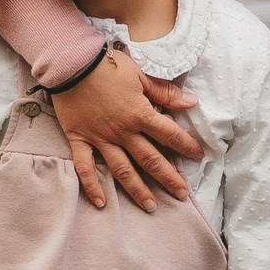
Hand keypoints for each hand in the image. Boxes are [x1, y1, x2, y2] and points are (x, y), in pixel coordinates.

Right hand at [50, 47, 202, 211]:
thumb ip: (165, 93)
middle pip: (150, 160)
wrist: (71, 63)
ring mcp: (100, 139)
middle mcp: (123, 132)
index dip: (186, 146)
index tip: (198, 156)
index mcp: (140, 114)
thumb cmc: (108, 67)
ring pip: (123, 170)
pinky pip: (85, 167)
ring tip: (151, 206)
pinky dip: (92, 186)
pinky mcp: (80, 140)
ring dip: (138, 190)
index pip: (169, 135)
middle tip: (182, 194)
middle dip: (168, 178)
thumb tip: (192, 102)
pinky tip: (102, 203)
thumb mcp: (141, 75)